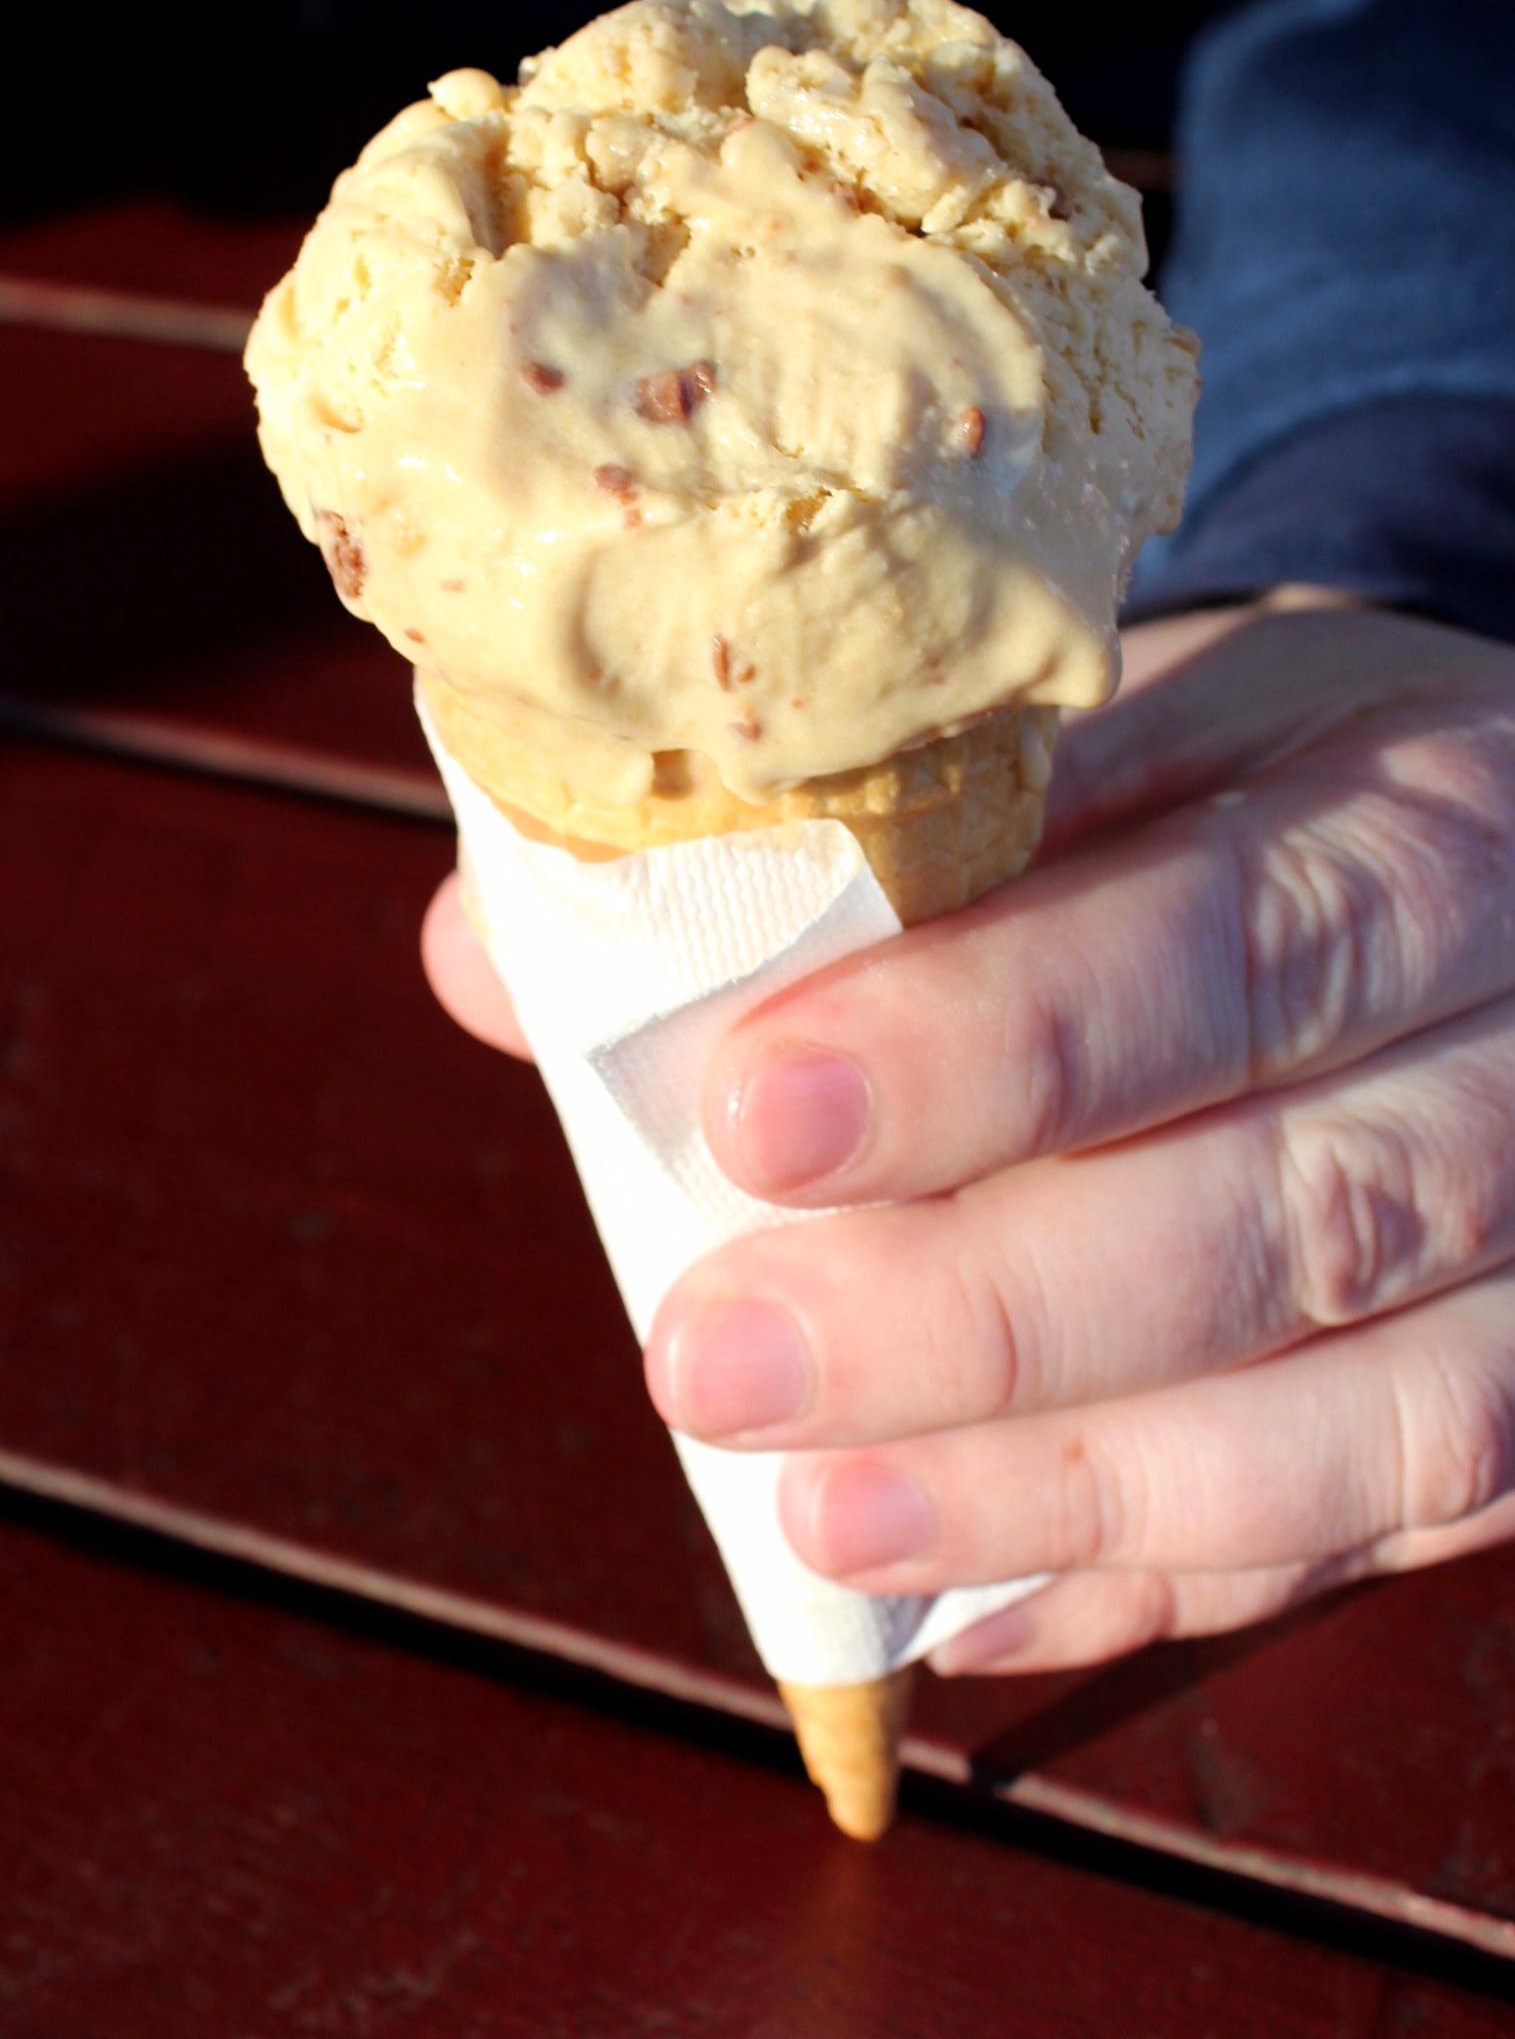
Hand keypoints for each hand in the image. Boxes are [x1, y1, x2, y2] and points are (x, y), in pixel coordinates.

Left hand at [424, 602, 1514, 1674]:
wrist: (1508, 853)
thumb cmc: (1262, 790)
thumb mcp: (1110, 741)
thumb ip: (847, 845)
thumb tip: (497, 955)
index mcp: (1415, 817)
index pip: (1224, 946)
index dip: (1000, 1047)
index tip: (755, 1114)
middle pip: (1295, 1211)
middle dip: (992, 1313)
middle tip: (719, 1360)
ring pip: (1368, 1418)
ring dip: (1071, 1489)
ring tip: (820, 1523)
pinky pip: (1381, 1527)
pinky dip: (1162, 1579)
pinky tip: (964, 1607)